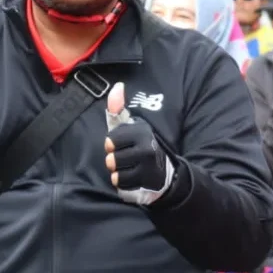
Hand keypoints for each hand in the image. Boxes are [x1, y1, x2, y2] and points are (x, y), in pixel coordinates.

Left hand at [104, 82, 175, 205]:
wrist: (163, 170)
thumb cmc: (140, 145)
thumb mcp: (130, 125)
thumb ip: (118, 107)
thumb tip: (117, 86)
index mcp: (142, 132)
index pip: (110, 141)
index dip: (111, 144)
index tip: (120, 144)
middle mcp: (147, 149)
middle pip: (111, 160)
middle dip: (114, 161)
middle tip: (125, 158)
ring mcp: (149, 169)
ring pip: (116, 175)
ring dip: (119, 173)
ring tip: (129, 168)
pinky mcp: (148, 184)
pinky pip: (122, 186)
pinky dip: (124, 184)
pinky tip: (132, 178)